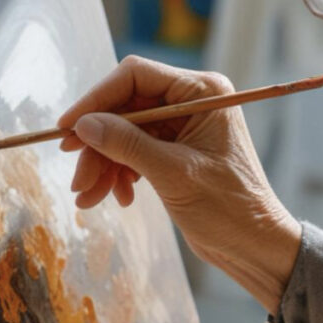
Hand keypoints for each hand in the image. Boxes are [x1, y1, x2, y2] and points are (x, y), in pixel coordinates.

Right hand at [57, 56, 301, 312]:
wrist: (255, 247)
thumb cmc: (229, 208)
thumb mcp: (174, 174)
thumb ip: (127, 145)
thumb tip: (83, 125)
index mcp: (203, 92)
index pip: (136, 76)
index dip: (97, 99)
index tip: (67, 128)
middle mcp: (193, 101)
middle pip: (126, 106)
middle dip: (98, 142)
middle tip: (77, 177)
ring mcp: (183, 126)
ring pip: (125, 132)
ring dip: (104, 163)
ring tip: (89, 197)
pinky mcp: (176, 150)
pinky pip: (135, 151)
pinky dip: (120, 172)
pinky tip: (117, 197)